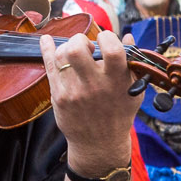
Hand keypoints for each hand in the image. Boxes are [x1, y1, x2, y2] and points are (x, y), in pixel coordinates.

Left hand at [40, 30, 141, 175]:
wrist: (99, 144)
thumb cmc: (119, 114)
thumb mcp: (134, 90)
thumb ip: (132, 63)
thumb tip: (127, 36)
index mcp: (116, 82)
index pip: (112, 49)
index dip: (108, 37)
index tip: (105, 40)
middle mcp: (94, 86)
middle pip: (76, 49)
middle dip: (80, 40)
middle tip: (85, 47)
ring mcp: (74, 92)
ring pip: (61, 55)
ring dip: (67, 48)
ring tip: (76, 55)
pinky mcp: (59, 96)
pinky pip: (49, 67)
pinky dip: (47, 50)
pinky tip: (47, 41)